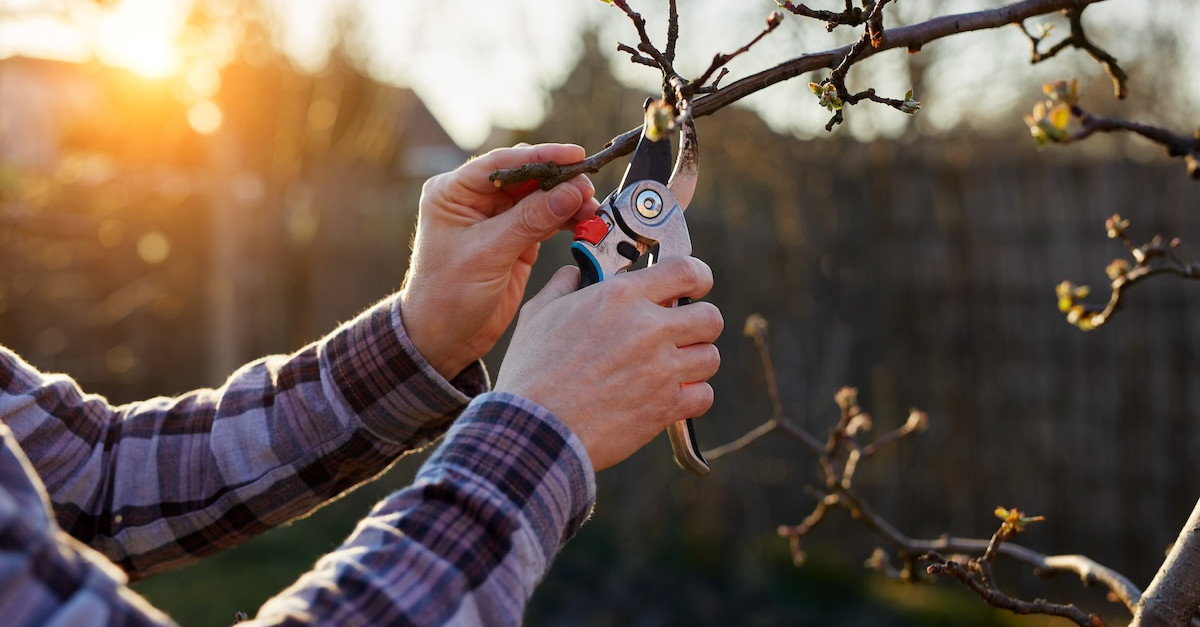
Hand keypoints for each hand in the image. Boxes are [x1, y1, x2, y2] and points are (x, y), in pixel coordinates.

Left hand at [399, 144, 598, 379]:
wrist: (444, 339)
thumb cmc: (448, 295)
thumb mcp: (487, 254)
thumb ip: (529, 221)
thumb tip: (571, 193)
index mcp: (454, 193)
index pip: (502, 163)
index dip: (541, 156)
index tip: (575, 156)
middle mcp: (476, 200)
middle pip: (526, 177)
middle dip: (560, 181)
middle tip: (588, 189)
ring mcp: (498, 219)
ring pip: (541, 198)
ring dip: (567, 202)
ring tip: (592, 210)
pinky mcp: (516, 240)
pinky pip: (547, 221)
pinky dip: (567, 220)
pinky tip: (585, 222)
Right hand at [494, 257, 723, 471]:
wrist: (534, 429)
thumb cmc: (531, 371)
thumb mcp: (538, 313)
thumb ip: (564, 284)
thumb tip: (577, 273)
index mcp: (620, 297)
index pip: (687, 270)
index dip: (699, 277)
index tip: (695, 287)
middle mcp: (648, 328)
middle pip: (711, 317)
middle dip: (699, 324)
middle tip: (679, 334)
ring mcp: (661, 369)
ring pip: (710, 357)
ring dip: (694, 362)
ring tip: (669, 369)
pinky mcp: (666, 407)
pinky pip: (704, 395)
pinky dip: (691, 397)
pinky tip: (667, 397)